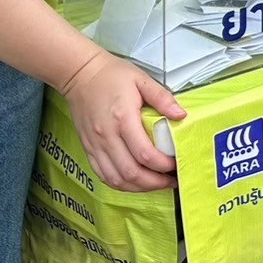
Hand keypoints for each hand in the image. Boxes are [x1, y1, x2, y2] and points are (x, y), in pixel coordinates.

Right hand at [63, 50, 185, 191]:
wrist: (80, 74)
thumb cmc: (112, 75)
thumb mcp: (142, 80)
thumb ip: (162, 98)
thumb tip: (181, 115)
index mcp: (123, 119)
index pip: (144, 154)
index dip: (163, 165)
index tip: (177, 164)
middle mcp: (107, 137)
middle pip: (131, 173)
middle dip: (154, 182)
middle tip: (171, 180)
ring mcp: (95, 145)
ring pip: (116, 179)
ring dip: (138, 187)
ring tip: (156, 184)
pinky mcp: (88, 149)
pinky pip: (104, 175)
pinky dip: (121, 183)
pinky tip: (135, 181)